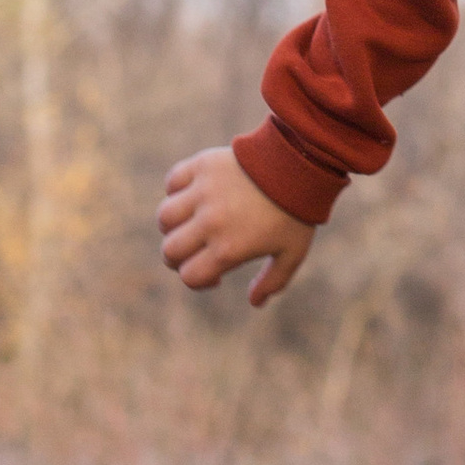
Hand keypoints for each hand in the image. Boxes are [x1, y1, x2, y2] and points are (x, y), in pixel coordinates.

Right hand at [159, 146, 315, 306]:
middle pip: (169, 251)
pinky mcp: (202, 165)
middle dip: (178, 258)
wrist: (299, 162)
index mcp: (228, 249)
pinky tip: (194, 195)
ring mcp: (203, 193)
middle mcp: (209, 223)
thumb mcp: (292, 254)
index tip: (216, 274)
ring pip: (164, 217)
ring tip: (191, 222)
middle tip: (196, 251)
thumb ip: (273, 282)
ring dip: (173, 225)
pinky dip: (177, 190)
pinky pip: (172, 181)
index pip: (189, 276)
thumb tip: (254, 302)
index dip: (198, 281)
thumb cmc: (297, 212)